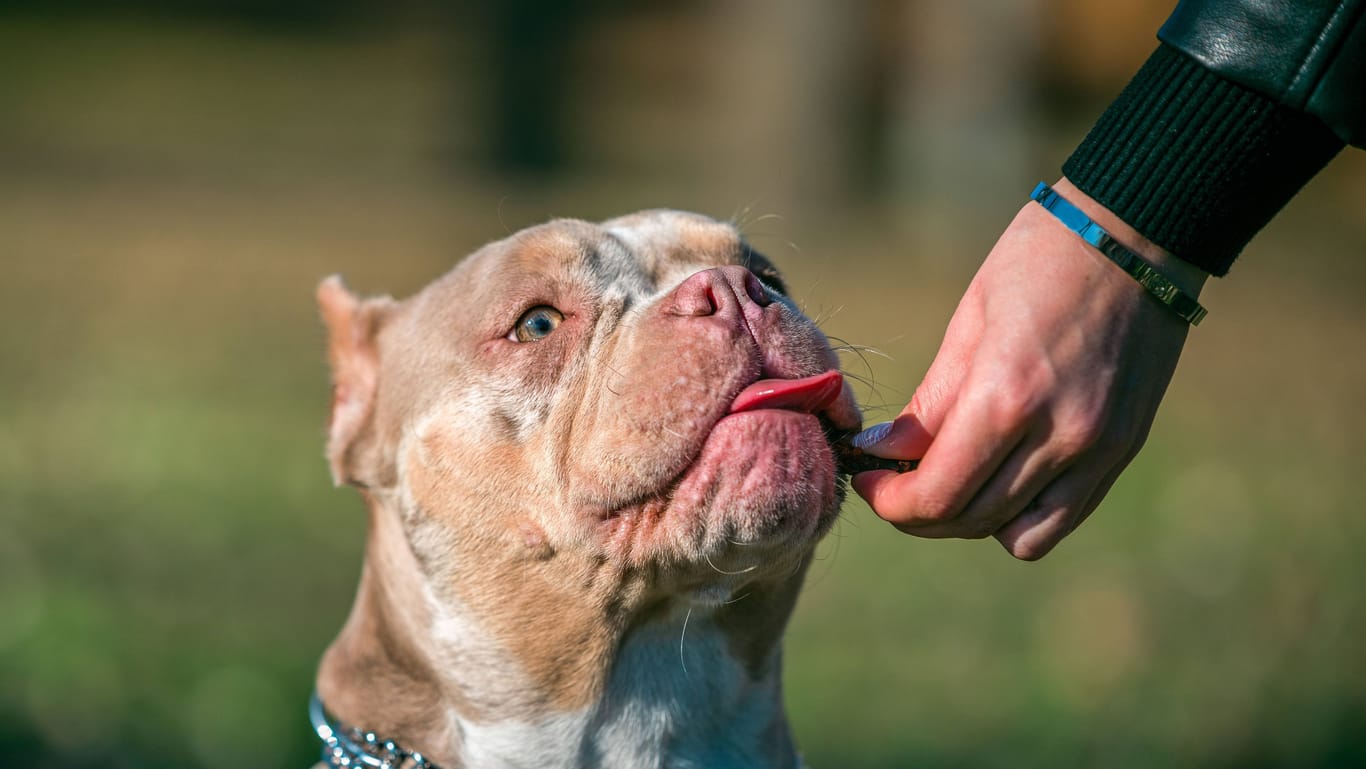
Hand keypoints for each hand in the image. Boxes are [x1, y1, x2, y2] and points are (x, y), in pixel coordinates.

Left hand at [852, 178, 1206, 559]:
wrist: (1140, 233)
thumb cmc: (1042, 260)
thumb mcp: (970, 322)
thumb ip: (929, 404)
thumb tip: (881, 454)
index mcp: (1007, 395)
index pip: (936, 495)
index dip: (890, 502)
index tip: (869, 478)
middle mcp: (1058, 435)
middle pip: (969, 520)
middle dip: (918, 513)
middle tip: (894, 482)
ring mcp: (1098, 449)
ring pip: (1017, 535)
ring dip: (969, 520)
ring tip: (950, 479)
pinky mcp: (1123, 450)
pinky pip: (1062, 518)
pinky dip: (1021, 516)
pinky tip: (999, 477)